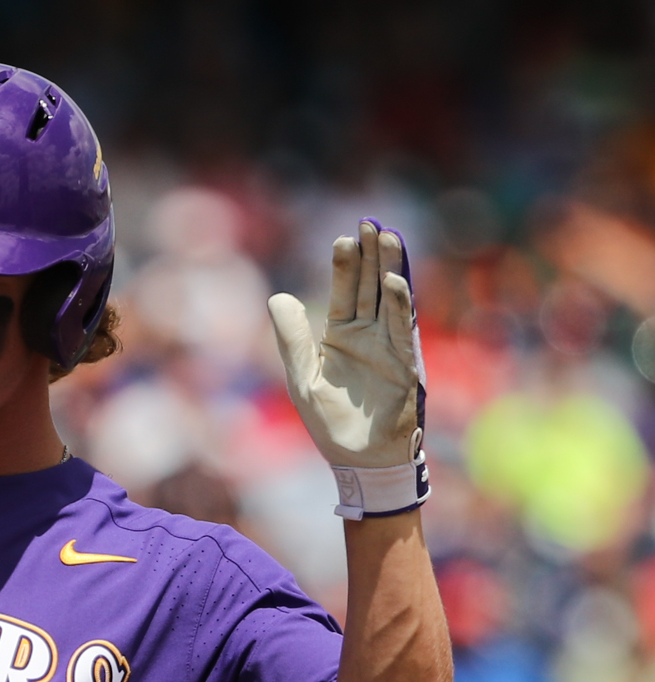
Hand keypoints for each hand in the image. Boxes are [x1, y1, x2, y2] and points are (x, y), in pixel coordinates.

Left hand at [268, 221, 428, 517]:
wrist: (358, 459)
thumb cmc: (330, 423)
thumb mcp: (302, 377)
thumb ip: (292, 339)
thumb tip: (277, 297)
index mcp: (342, 336)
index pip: (345, 292)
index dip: (346, 265)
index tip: (345, 237)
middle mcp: (369, 335)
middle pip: (371, 287)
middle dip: (372, 255)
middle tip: (371, 222)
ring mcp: (390, 347)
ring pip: (391, 299)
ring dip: (391, 269)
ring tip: (389, 236)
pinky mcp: (405, 364)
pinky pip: (403, 329)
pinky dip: (401, 306)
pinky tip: (396, 281)